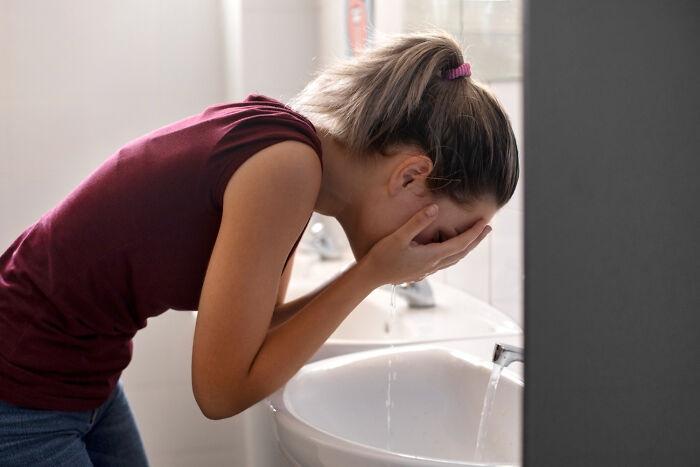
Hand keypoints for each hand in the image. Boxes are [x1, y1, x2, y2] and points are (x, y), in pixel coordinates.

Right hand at [362, 204, 491, 285]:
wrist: (370, 277)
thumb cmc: (382, 256)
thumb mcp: (399, 237)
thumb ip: (417, 222)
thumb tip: (435, 208)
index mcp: (431, 256)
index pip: (460, 243)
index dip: (474, 233)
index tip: (485, 222)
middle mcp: (433, 265)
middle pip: (461, 253)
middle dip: (475, 240)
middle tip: (487, 228)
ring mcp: (427, 270)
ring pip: (453, 259)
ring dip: (466, 248)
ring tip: (473, 237)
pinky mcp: (420, 271)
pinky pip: (444, 262)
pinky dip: (453, 253)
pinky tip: (449, 249)